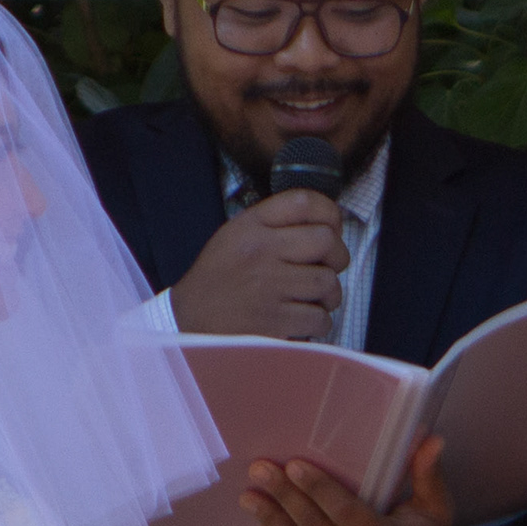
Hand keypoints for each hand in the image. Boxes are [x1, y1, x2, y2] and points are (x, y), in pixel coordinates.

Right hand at [171, 189, 348, 338]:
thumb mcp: (235, 236)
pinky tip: (301, 321)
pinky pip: (319, 318)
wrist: (188, 320)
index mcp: (250, 226)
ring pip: (328, 282)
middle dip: (337, 257)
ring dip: (328, 295)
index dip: (330, 214)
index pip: (304, 202)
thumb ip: (274, 224)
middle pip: (326, 241)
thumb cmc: (218, 279)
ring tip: (312, 299)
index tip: (332, 229)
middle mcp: (260, 251)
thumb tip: (327, 225)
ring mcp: (268, 287)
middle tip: (328, 268)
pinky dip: (317, 323)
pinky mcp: (274, 321)